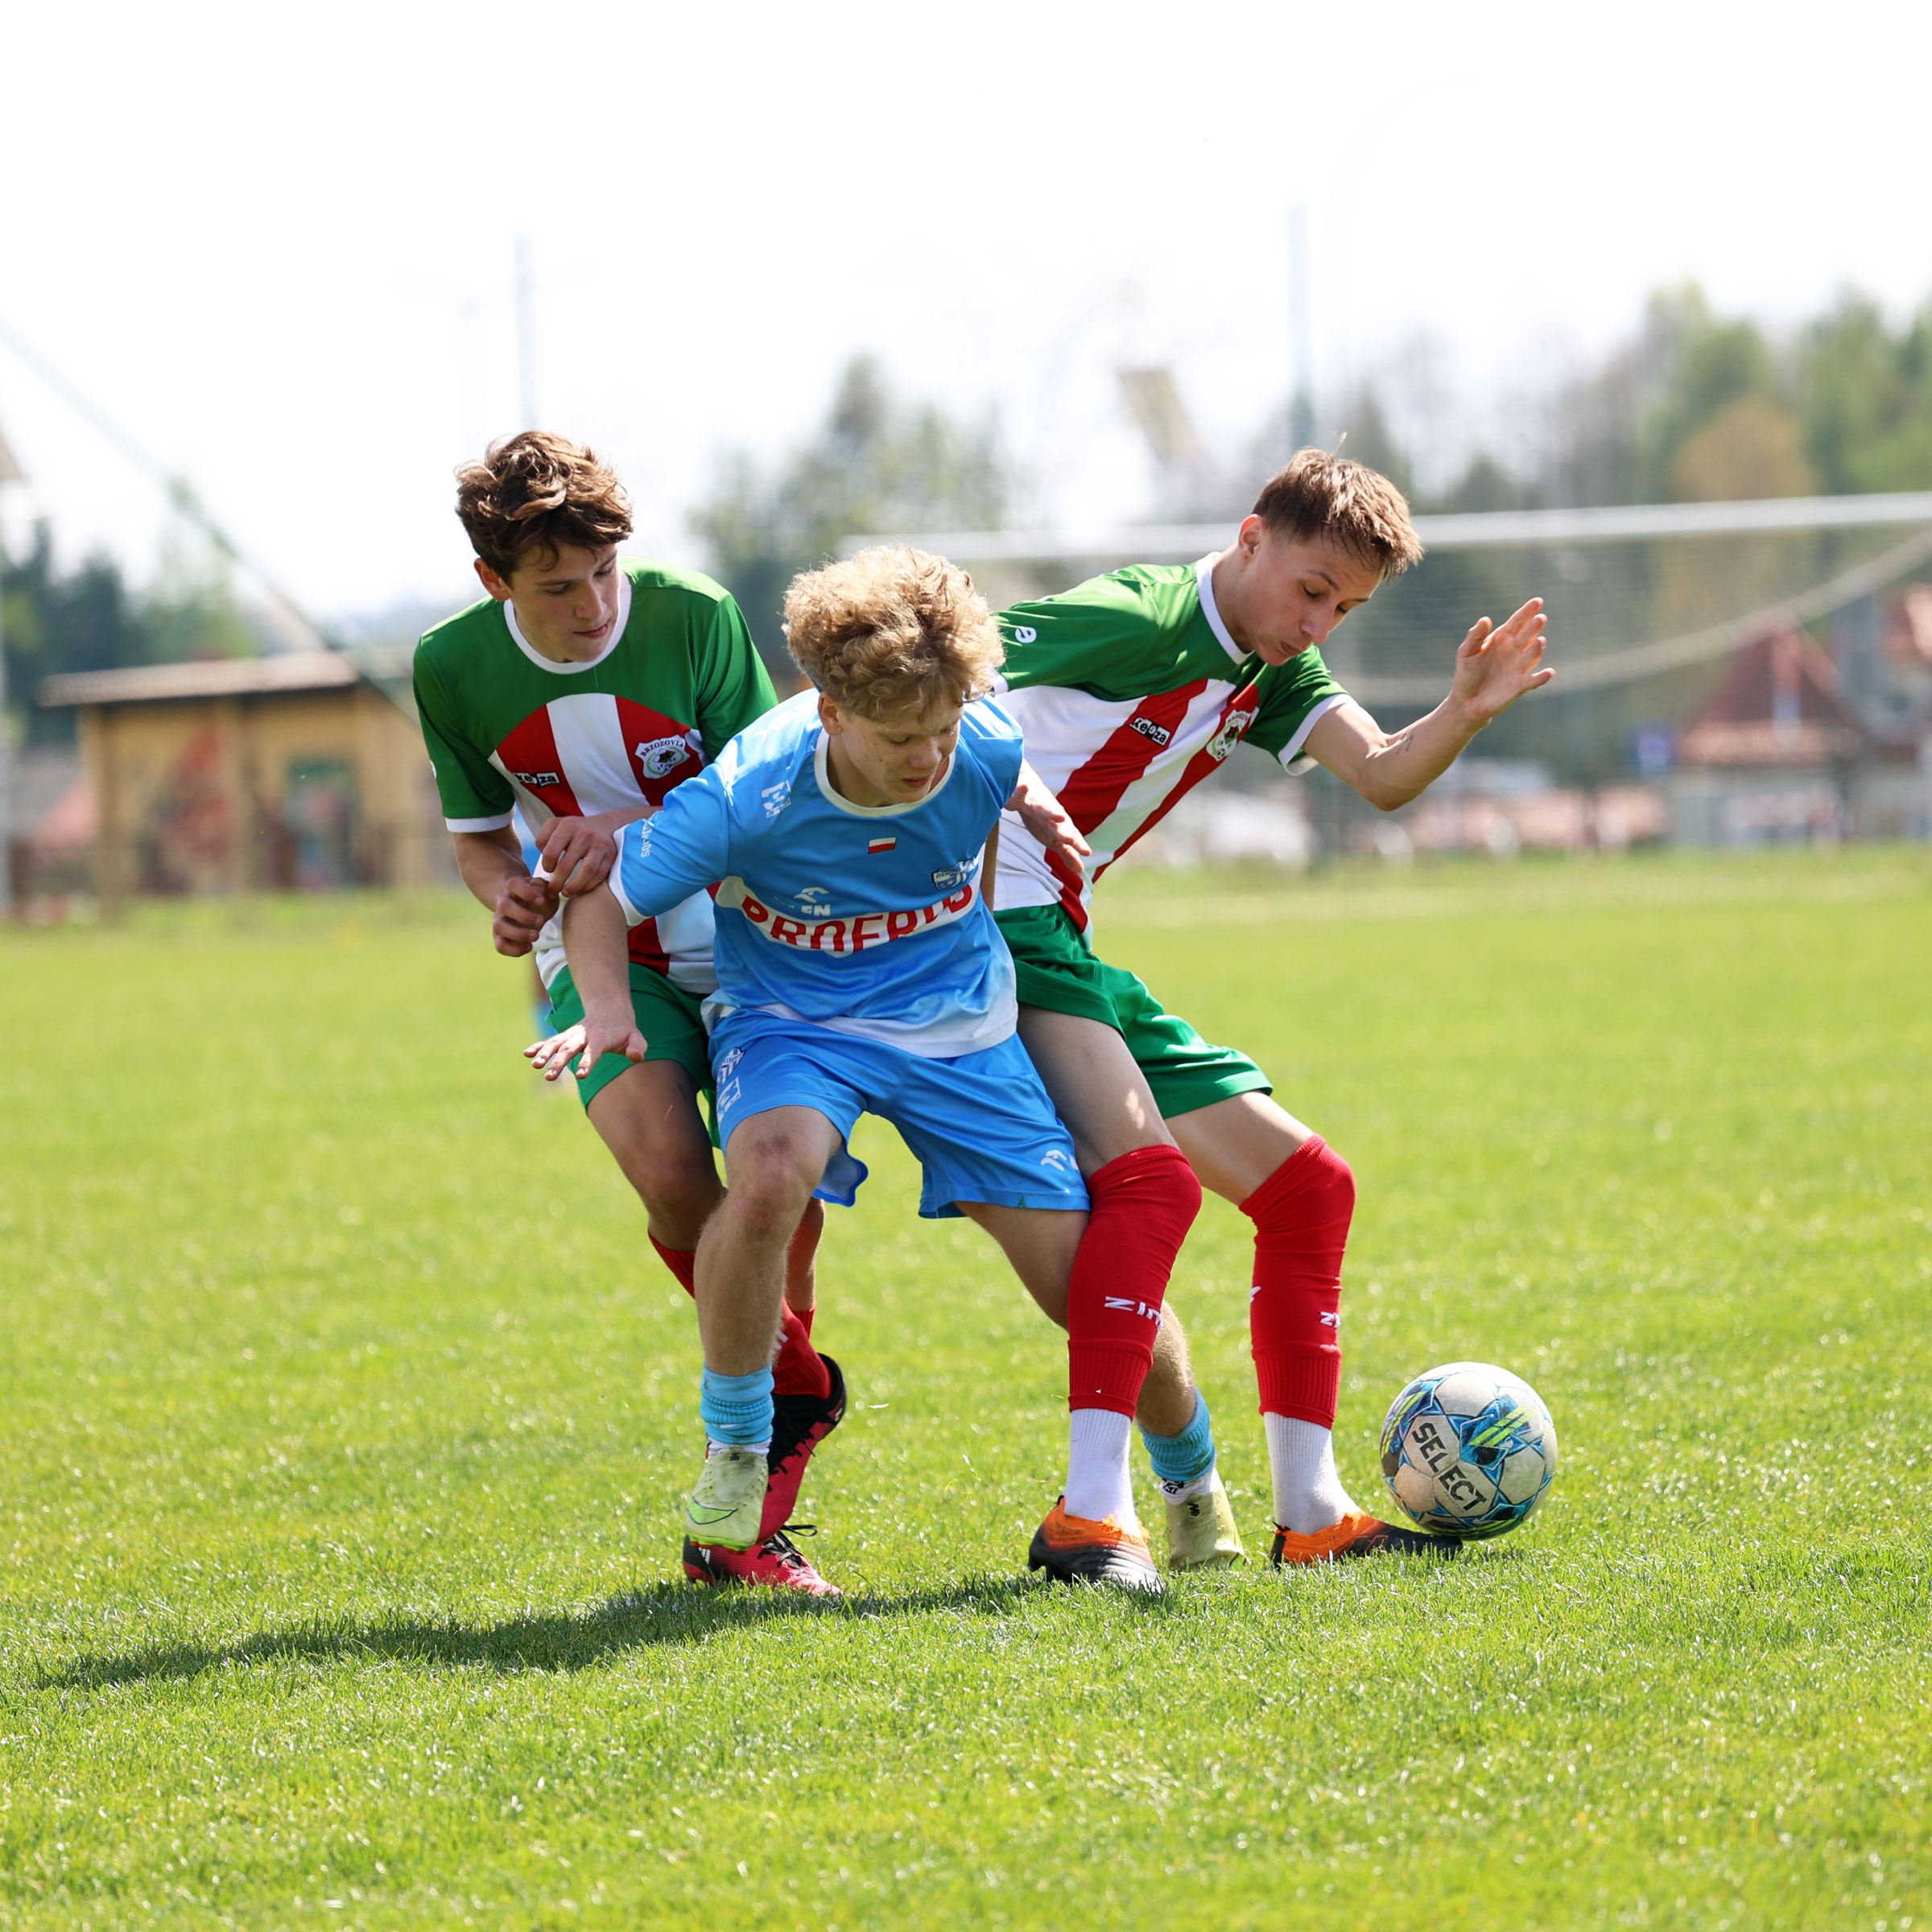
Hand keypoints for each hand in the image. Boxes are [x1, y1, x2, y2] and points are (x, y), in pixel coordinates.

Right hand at [493, 873, 558, 955]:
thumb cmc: (540, 897)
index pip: (513, 884)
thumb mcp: (546, 890)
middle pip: (504, 906)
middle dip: (524, 916)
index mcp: (514, 888)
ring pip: (499, 926)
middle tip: (542, 921)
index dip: (527, 892)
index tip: (542, 901)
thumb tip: (544, 893)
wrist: (530, 908)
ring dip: (518, 934)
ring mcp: (500, 920)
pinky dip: (514, 949)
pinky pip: (500, 946)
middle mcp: (503, 903)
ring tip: (536, 935)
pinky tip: (529, 946)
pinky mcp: (500, 937)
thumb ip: (545, 888)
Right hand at [523, 1014, 646, 1083]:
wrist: (610, 1011)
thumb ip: (637, 1047)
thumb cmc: (625, 1031)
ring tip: (534, 1064)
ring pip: (556, 1043)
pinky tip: (527, 1053)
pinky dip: (539, 1046)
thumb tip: (636, 1057)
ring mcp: (572, 1035)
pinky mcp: (565, 1037)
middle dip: (558, 1062)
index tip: (580, 1076)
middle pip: (570, 1049)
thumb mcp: (636, 1038)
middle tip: (549, 1077)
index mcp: (601, 1038)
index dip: (587, 1063)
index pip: (593, 1051)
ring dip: (544, 1053)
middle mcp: (583, 1035)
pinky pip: (550, 1041)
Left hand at [540, 814, 620, 896]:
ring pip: (586, 872)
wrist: (606, 825)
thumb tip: (544, 861)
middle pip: (566, 866)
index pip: (550, 852)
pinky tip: (581, 889)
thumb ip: (544, 839)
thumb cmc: (576, 830)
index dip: (546, 866)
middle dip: (556, 883)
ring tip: (566, 892)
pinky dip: (588, 886)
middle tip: (553, 891)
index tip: (549, 870)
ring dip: (574, 887)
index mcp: (567, 826)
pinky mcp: (611, 854)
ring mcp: (599, 844)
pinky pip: (599, 875)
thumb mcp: (557, 825)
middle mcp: (584, 833)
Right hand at [1006, 769, 1091, 875]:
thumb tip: (1081, 870)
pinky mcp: (1020, 795)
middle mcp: (1050, 814)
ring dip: (1052, 813)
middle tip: (1071, 841)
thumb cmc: (1042, 818)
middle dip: (1064, 833)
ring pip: (1044, 809)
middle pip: (1058, 825)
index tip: (1087, 852)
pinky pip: (1019, 792)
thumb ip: (1067, 853)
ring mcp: (1035, 803)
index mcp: (1058, 826)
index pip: (1069, 836)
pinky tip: (1024, 787)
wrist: (1028, 789)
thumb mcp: (1053, 838)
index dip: (1077, 844)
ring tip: (1060, 817)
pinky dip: (1022, 789)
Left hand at [1450, 598, 1552, 723]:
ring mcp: (1519, 667)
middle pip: (1527, 635)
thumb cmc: (1467, 673)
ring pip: (1532, 655)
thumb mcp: (1466, 652)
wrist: (1466, 701)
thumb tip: (1486, 619)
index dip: (1527, 611)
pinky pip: (1534, 680)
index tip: (1537, 601)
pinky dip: (1542, 677)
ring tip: (1540, 640)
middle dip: (1534, 627)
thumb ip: (1475, 636)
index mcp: (1502, 639)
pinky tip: (1548, 672)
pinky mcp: (1520, 685)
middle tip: (1539, 618)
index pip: (1517, 622)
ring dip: (1538, 648)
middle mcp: (1514, 650)